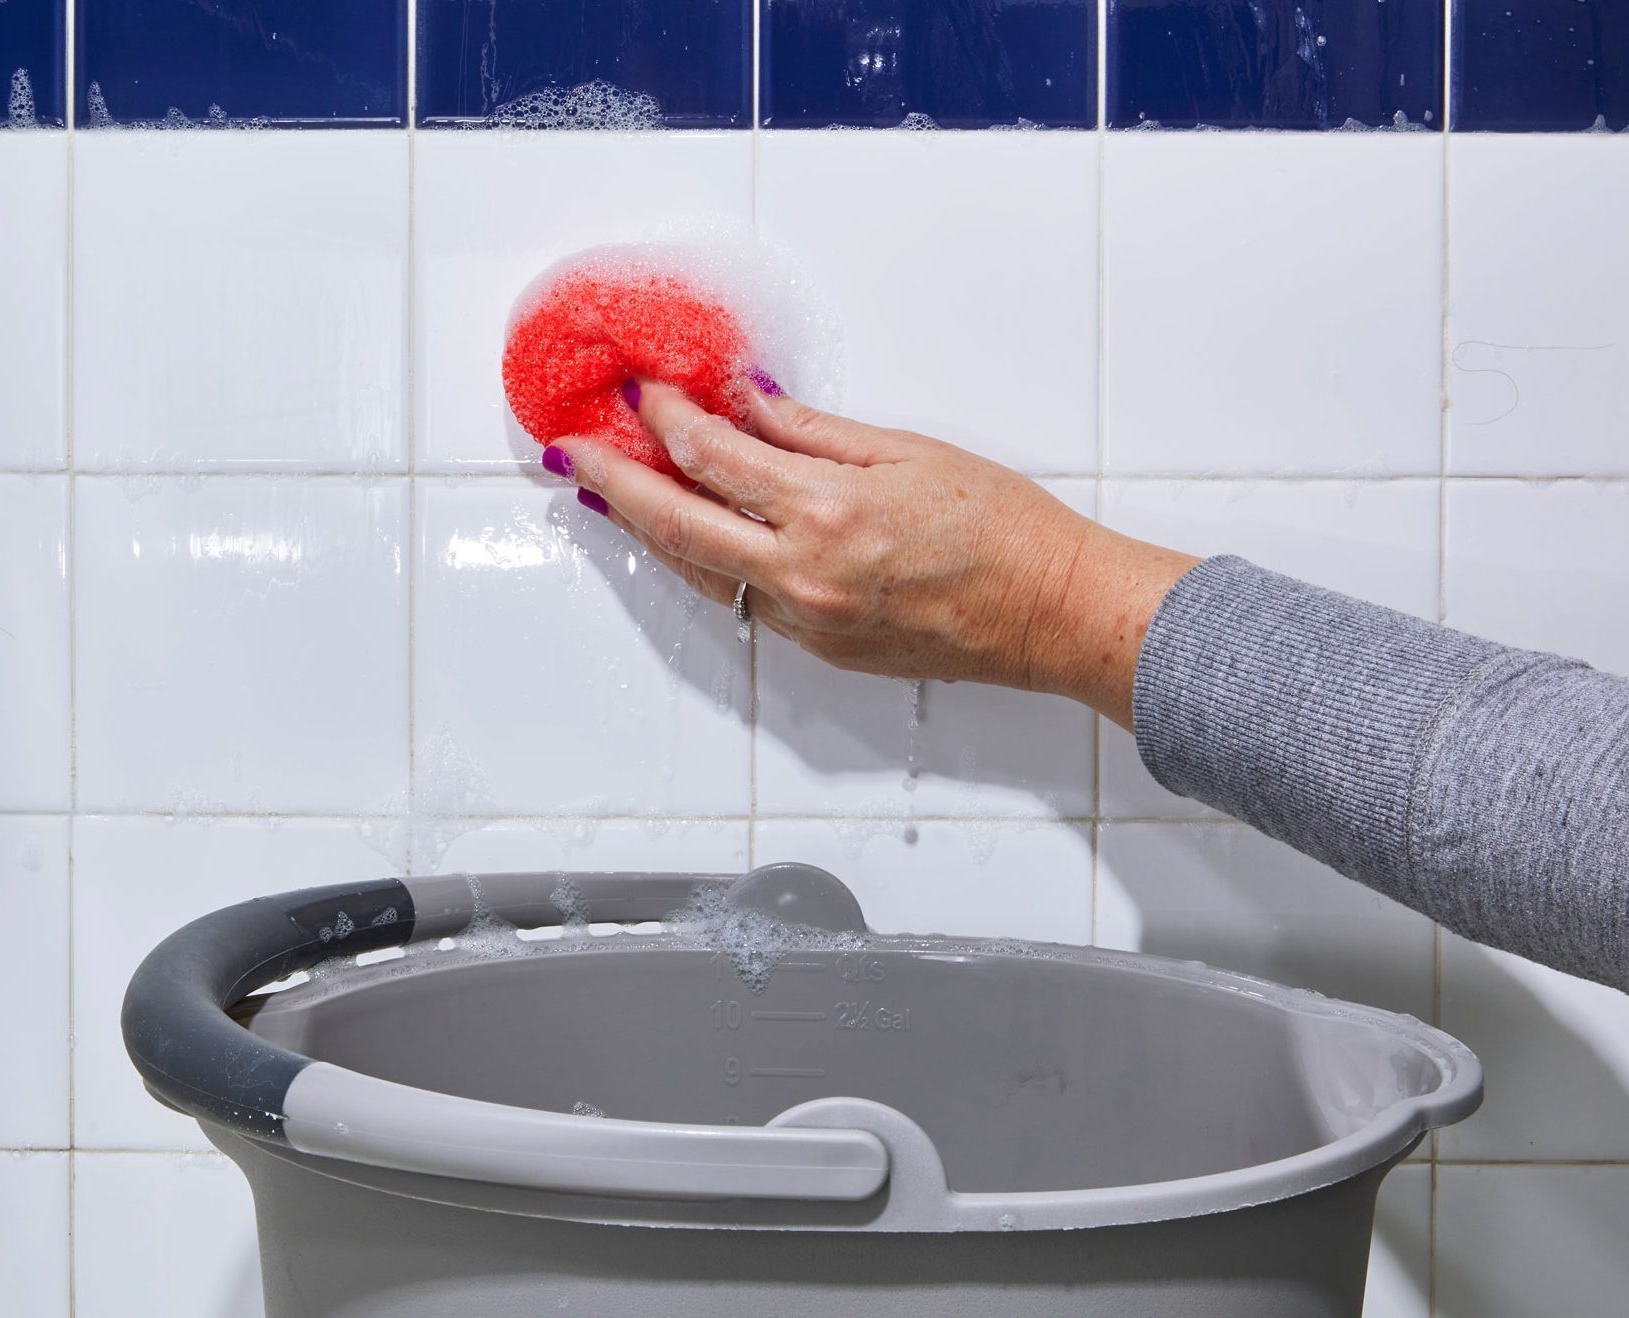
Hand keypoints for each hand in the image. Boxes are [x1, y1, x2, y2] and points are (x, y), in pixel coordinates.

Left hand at [545, 381, 1197, 729]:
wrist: (1050, 611)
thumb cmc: (1001, 526)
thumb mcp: (905, 451)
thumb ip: (810, 430)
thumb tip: (743, 398)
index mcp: (823, 513)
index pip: (712, 457)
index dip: (667, 418)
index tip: (644, 391)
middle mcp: (800, 575)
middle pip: (676, 526)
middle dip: (619, 483)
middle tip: (578, 451)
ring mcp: (805, 620)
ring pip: (699, 572)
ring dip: (649, 530)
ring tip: (610, 493)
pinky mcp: (818, 648)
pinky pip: (739, 600)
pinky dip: (703, 562)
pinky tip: (688, 537)